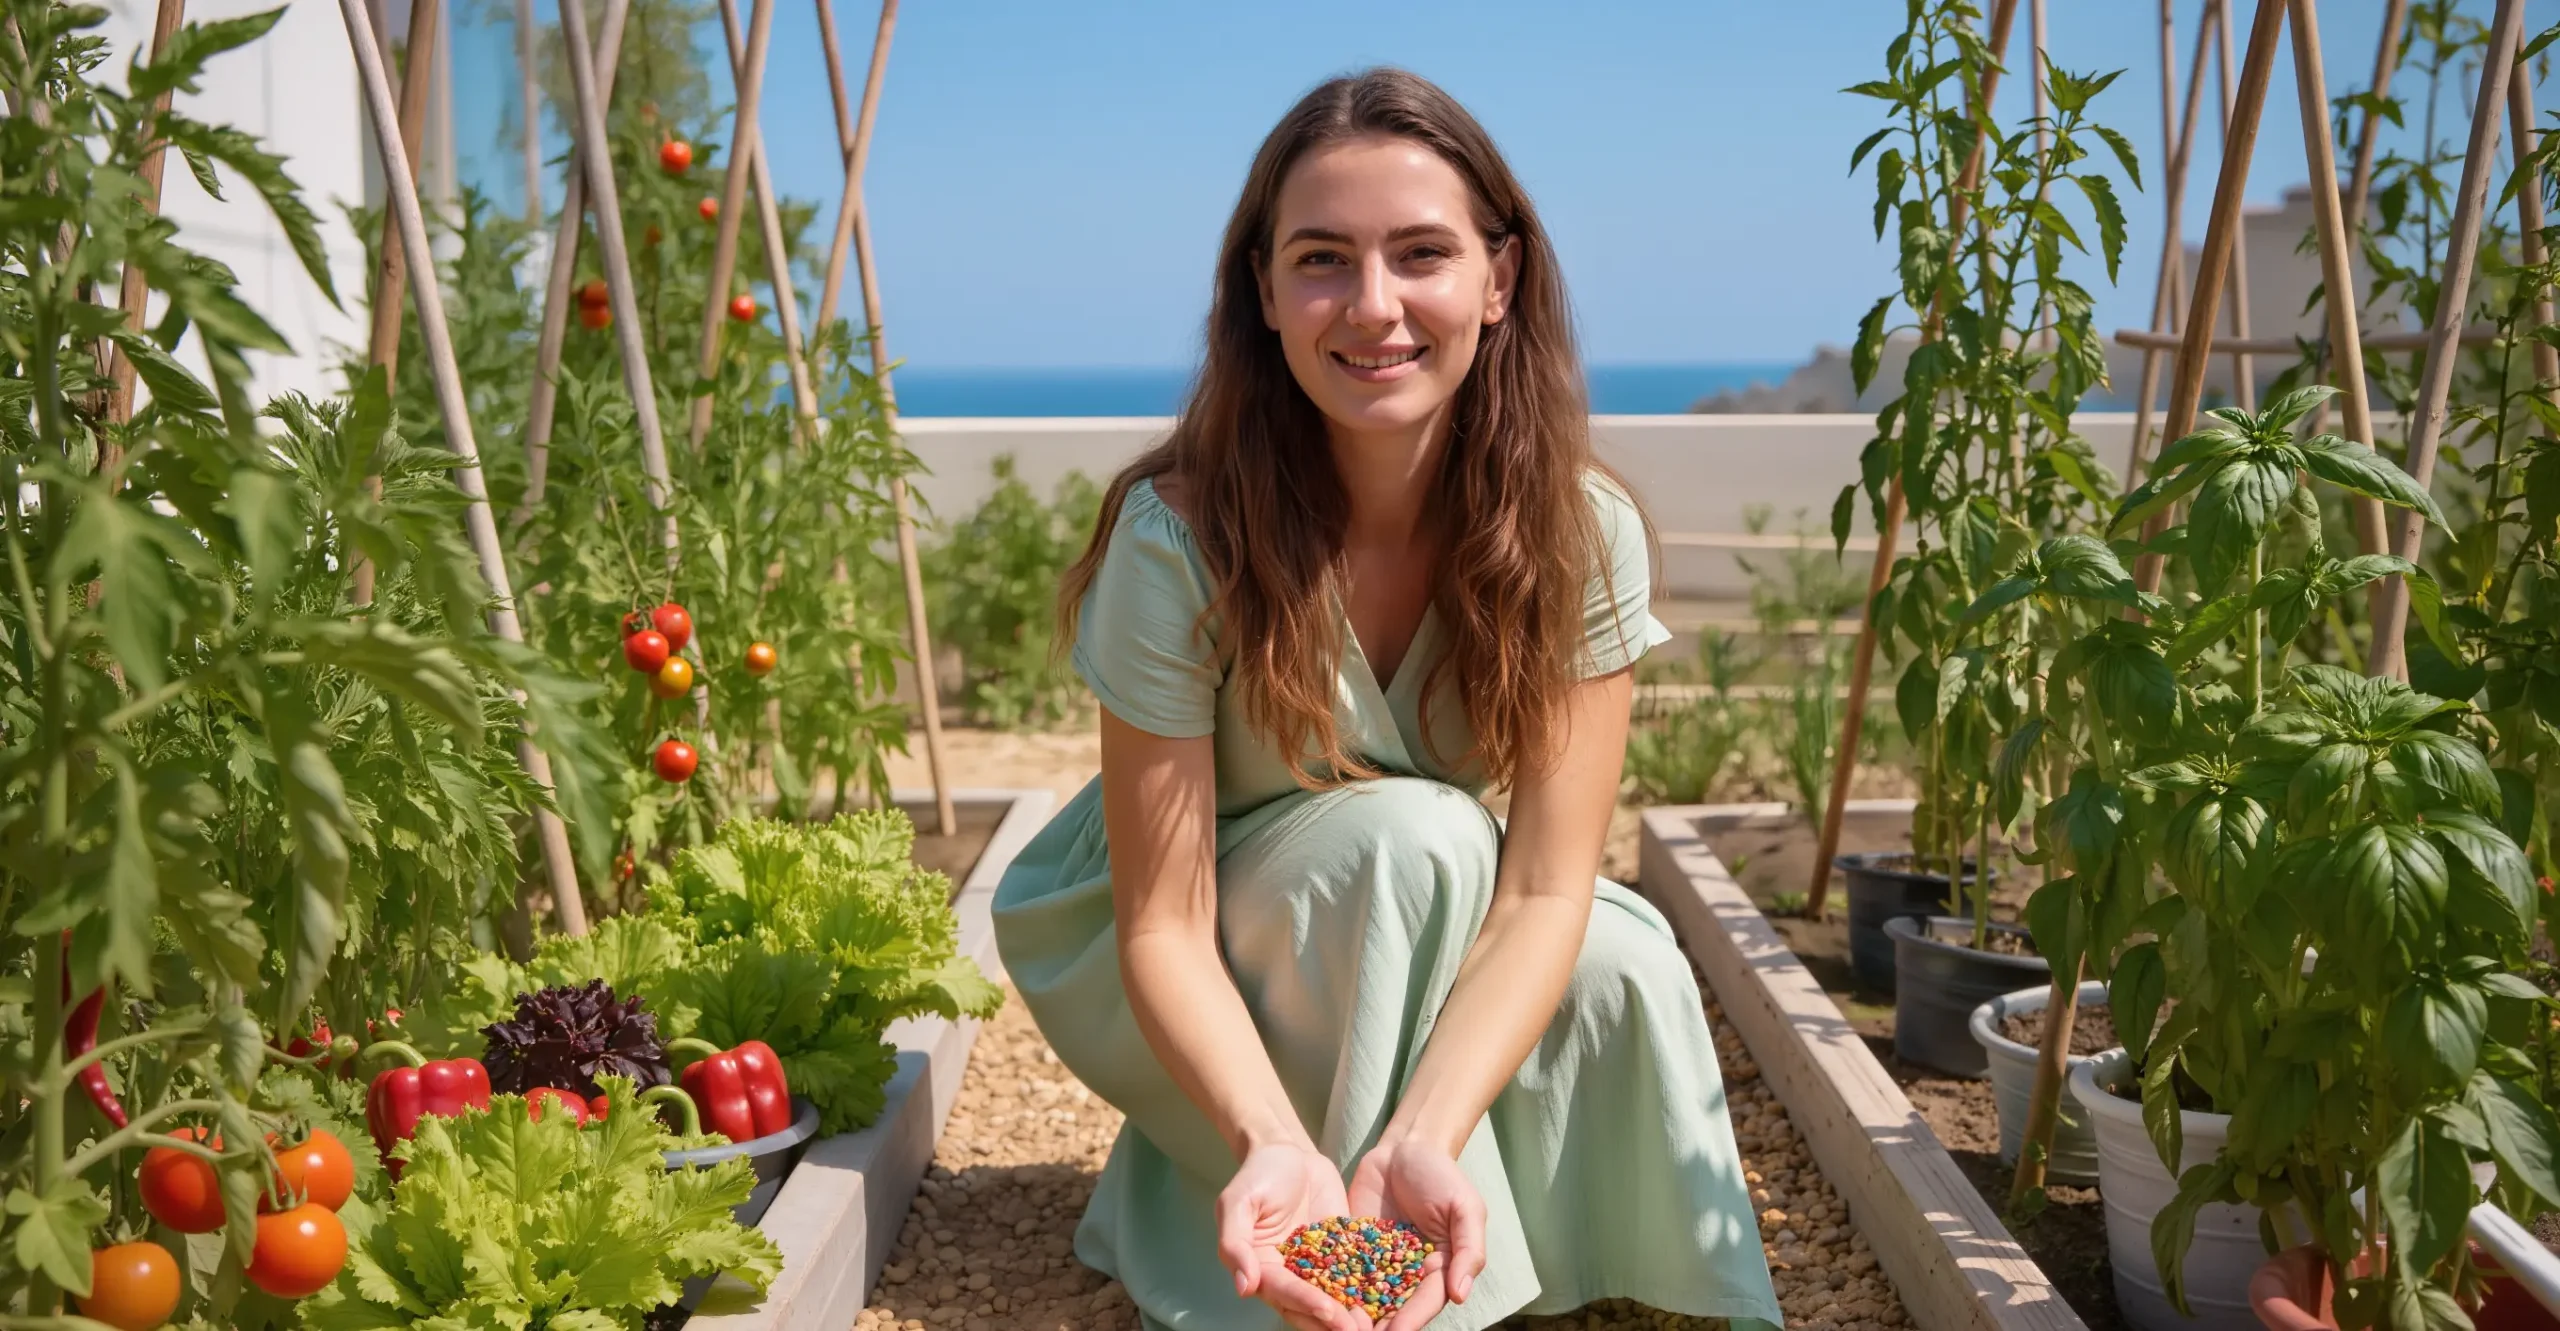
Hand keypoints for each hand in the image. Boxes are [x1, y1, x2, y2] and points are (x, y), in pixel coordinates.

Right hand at [1218, 1141, 1370, 1330]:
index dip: (1304, 1303)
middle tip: (1357, 1330)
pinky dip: (1369, 1287)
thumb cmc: (1257, 1175)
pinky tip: (1391, 1296)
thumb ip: (1234, 1243)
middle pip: (1309, 1305)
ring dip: (1352, 1312)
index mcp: (1260, 1268)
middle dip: (1332, 1320)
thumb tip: (1244, 1287)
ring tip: (1374, 1324)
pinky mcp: (1341, 1253)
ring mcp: (1317, 1266)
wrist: (1289, 1151)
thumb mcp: (1237, 1202)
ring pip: (1334, 1296)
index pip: (1283, 1292)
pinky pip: (1355, 1273)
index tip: (1328, 1311)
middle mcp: (1289, 1274)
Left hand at [1347, 1136, 1485, 1330]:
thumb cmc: (1441, 1175)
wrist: (1404, 1146)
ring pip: (1368, 1295)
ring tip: (1337, 1325)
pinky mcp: (1355, 1248)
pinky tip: (1319, 1297)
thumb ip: (1468, 1249)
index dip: (1412, 1319)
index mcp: (1441, 1268)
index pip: (1426, 1300)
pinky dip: (1334, 1286)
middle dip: (1379, 1325)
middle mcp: (1410, 1272)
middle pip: (1396, 1307)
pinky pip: (1344, 1270)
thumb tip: (1460, 1295)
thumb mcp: (1464, 1207)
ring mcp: (1380, 1262)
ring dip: (1355, 1313)